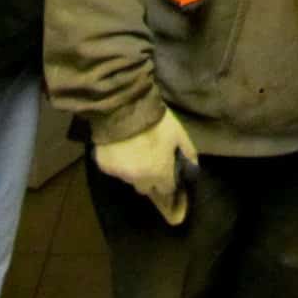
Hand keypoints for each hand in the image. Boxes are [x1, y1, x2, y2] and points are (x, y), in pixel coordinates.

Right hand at [92, 109, 197, 225]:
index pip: (166, 190)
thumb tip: (193, 169)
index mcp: (159, 173)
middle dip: (150, 179)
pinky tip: (120, 148)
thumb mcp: (179, 134)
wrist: (124, 107)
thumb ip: (188, 154)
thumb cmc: (156, 120)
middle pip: (146, 188)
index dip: (168, 183)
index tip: (167, 175)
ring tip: (135, 152)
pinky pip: (114, 170)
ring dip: (134, 171)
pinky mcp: (105, 167)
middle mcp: (139, 179)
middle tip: (150, 162)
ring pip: (130, 179)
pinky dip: (118, 163)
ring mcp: (120, 174)